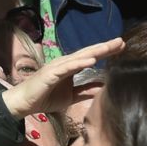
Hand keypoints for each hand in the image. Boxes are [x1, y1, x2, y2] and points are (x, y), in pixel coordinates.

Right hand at [1, 41, 121, 116]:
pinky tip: (92, 61)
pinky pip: (67, 68)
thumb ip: (86, 91)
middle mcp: (65, 63)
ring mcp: (57, 67)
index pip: (91, 57)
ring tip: (109, 47)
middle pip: (88, 53)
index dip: (106, 52)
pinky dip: (79, 63)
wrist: (24, 104)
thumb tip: (103, 87)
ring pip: (79, 57)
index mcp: (70, 67)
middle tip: (121, 41)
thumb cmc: (46, 97)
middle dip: (105, 47)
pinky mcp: (50, 74)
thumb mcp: (72, 96)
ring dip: (95, 51)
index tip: (121, 47)